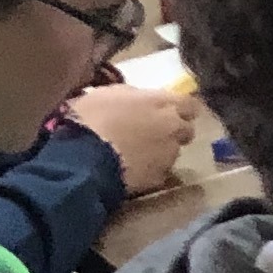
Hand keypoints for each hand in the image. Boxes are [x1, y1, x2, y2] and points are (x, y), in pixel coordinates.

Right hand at [64, 82, 197, 194]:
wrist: (82, 158)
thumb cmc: (89, 118)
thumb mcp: (108, 94)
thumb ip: (133, 96)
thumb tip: (139, 99)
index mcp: (161, 102)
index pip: (189, 104)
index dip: (181, 109)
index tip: (169, 112)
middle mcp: (172, 127)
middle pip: (186, 129)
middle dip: (174, 131)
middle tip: (153, 134)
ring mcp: (169, 154)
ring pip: (173, 152)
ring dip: (160, 152)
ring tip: (136, 156)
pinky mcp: (159, 178)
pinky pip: (159, 173)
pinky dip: (149, 172)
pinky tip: (131, 172)